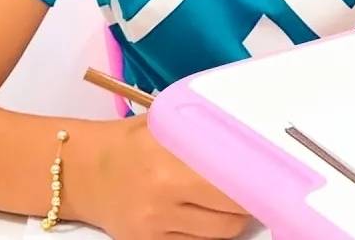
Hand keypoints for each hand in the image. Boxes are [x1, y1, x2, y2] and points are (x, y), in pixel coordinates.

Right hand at [83, 116, 249, 238]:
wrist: (80, 170)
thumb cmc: (130, 143)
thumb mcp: (165, 126)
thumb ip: (205, 130)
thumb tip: (253, 132)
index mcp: (170, 161)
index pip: (234, 180)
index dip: (260, 183)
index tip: (275, 178)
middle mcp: (162, 196)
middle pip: (233, 213)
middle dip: (249, 202)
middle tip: (255, 188)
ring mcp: (154, 225)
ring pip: (220, 234)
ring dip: (232, 220)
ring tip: (229, 201)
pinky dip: (208, 233)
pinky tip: (204, 215)